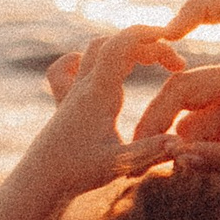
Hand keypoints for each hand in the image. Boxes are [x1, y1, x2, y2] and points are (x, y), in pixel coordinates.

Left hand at [26, 22, 185, 204]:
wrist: (39, 182)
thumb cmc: (77, 173)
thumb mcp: (119, 163)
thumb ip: (151, 150)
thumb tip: (180, 143)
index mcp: (98, 92)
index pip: (122, 45)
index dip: (150, 37)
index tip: (177, 49)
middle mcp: (84, 85)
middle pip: (114, 43)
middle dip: (148, 44)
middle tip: (177, 66)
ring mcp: (73, 92)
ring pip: (95, 51)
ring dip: (125, 48)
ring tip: (151, 61)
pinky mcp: (66, 104)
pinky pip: (68, 69)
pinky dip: (84, 60)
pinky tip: (95, 69)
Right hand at [125, 0, 219, 219]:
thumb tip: (172, 159)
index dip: (201, 8)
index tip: (170, 34)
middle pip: (189, 83)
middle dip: (161, 115)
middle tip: (138, 155)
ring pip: (189, 113)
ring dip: (172, 142)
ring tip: (155, 177)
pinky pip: (200, 132)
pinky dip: (187, 153)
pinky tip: (174, 179)